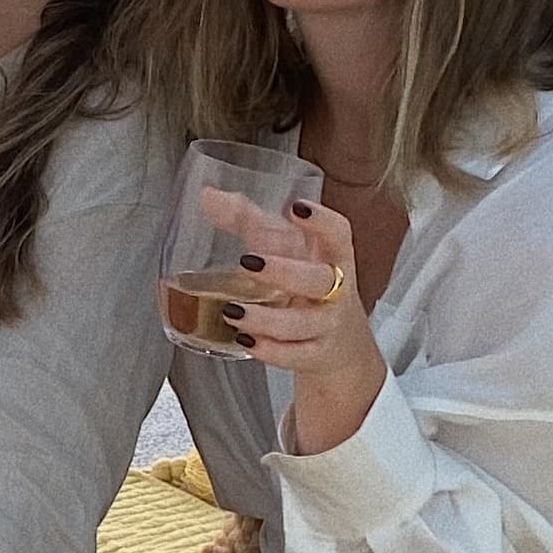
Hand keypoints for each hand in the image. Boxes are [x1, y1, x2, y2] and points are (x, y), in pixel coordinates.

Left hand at [224, 199, 388, 453]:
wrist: (345, 349)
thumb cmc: (309, 288)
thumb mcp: (289, 253)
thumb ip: (250, 222)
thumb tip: (207, 196)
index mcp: (334, 258)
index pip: (340, 235)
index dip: (322, 221)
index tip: (296, 207)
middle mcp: (336, 292)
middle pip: (320, 280)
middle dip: (285, 272)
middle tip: (247, 262)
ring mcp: (328, 326)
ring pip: (303, 323)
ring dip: (266, 318)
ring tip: (231, 310)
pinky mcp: (317, 356)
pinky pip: (296, 356)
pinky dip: (270, 351)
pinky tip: (245, 341)